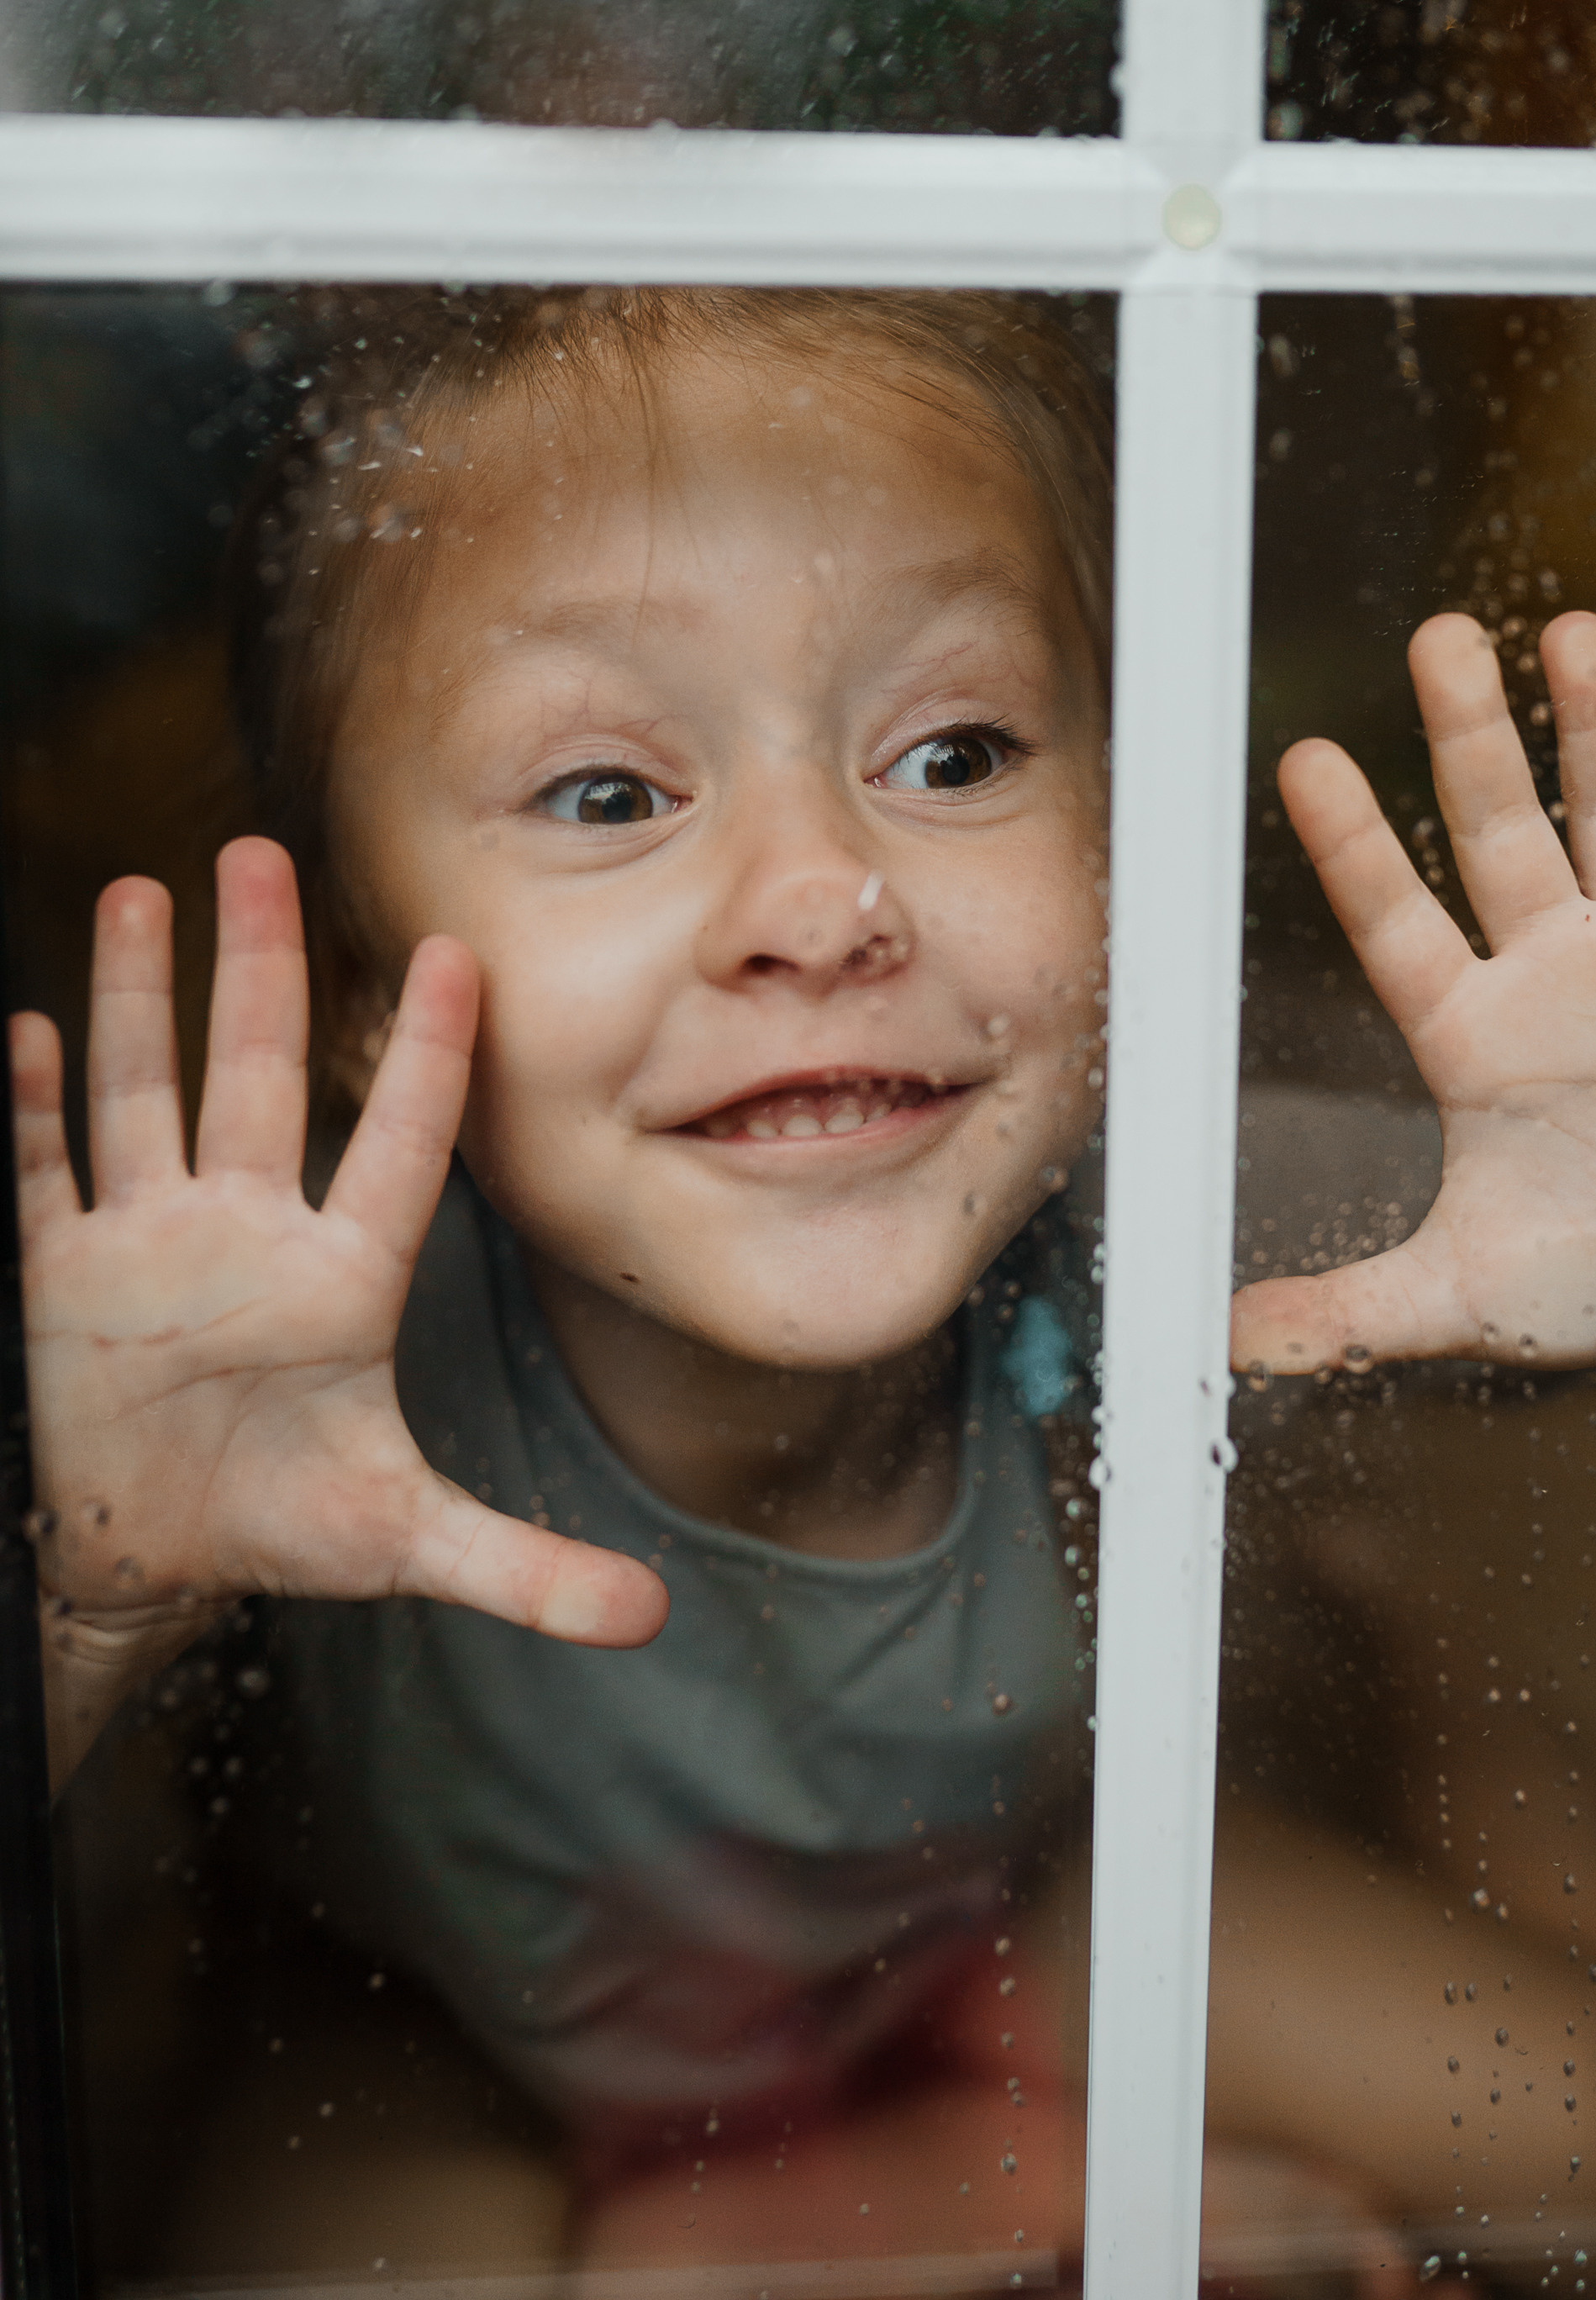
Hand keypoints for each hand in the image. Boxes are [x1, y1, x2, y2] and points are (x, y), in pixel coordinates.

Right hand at [13, 839, 666, 1767]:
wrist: (151, 1555)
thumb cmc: (282, 1525)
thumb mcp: (406, 1542)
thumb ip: (527, 1570)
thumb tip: (654, 1621)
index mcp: (340, 1280)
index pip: (394, 1143)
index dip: (426, 1059)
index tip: (459, 957)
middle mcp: (245, 1235)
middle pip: (248, 1077)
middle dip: (253, 970)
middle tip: (261, 853)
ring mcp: (147, 1245)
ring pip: (141, 1096)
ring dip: (136, 1001)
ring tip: (139, 894)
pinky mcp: (61, 1276)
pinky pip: (43, 1174)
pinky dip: (32, 1109)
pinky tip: (27, 1031)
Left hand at [1233, 609, 1595, 1374]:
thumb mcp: (1471, 1299)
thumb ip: (1350, 1311)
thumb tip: (1226, 1345)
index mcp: (1473, 1039)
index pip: (1397, 918)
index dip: (1354, 842)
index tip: (1304, 760)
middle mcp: (1548, 975)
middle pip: (1495, 829)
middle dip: (1466, 735)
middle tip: (1434, 637)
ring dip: (1585, 723)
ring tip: (1556, 628)